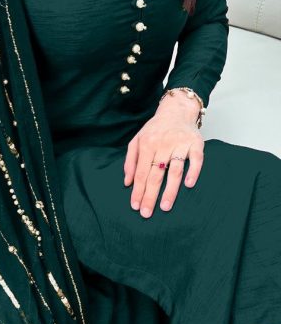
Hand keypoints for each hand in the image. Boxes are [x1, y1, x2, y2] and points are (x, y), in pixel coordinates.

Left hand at [123, 95, 204, 217]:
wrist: (177, 110)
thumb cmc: (156, 129)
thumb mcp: (138, 140)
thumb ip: (130, 161)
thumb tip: (127, 183)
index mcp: (147, 144)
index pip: (141, 172)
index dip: (137, 190)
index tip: (135, 206)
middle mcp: (163, 144)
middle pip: (155, 175)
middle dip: (150, 195)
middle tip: (146, 213)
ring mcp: (180, 144)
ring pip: (174, 171)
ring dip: (170, 190)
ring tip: (165, 207)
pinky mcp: (196, 143)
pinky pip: (195, 160)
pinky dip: (193, 172)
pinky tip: (189, 185)